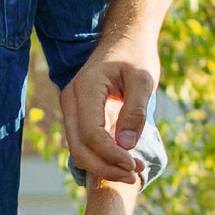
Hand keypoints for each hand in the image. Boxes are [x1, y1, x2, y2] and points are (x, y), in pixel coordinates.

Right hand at [59, 32, 158, 182]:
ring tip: (133, 171)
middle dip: (106, 167)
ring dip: (103, 166)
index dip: (111, 155)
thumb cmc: (136, 56)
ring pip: (78, 150)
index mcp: (85, 89)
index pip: (91, 133)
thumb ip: (135, 111)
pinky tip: (123, 163)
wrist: (125, 39)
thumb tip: (126, 146)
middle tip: (135, 174)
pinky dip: (101, 158)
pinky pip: (83, 144)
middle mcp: (71, 100)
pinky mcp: (79, 116)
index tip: (135, 165)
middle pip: (78, 148)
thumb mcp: (143, 79)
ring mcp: (71, 109)